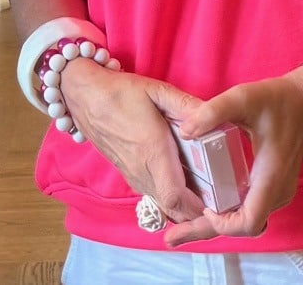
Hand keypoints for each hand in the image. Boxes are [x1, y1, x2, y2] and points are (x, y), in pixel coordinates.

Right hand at [59, 60, 205, 225]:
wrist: (84, 96)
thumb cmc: (121, 91)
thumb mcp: (157, 90)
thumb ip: (185, 105)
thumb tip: (211, 115)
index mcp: (153, 151)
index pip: (175, 197)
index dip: (196, 208)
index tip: (217, 203)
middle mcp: (141, 170)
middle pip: (171, 208)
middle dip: (195, 212)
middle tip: (217, 199)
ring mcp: (131, 175)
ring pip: (161, 204)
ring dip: (182, 205)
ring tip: (205, 190)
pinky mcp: (126, 173)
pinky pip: (151, 194)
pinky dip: (168, 197)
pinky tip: (182, 180)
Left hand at [164, 66, 302, 245]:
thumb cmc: (279, 98)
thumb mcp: (245, 96)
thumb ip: (214, 111)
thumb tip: (185, 130)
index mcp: (271, 176)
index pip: (249, 221)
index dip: (223, 224)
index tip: (203, 209)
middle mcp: (276, 192)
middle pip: (242, 227)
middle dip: (205, 232)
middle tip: (171, 237)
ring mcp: (276, 192)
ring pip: (244, 221)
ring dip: (214, 225)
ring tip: (181, 225)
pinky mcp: (272, 188)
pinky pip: (248, 209)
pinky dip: (225, 214)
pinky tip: (203, 206)